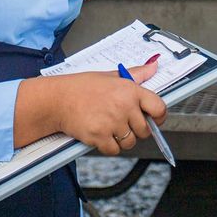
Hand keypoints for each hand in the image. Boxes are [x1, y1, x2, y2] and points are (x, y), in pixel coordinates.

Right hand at [17, 63, 167, 154]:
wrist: (57, 100)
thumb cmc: (82, 87)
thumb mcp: (111, 76)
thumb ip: (135, 74)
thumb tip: (154, 66)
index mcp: (130, 90)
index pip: (159, 107)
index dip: (159, 117)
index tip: (155, 119)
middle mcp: (124, 106)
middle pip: (145, 130)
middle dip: (137, 129)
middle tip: (123, 122)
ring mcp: (112, 123)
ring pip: (130, 142)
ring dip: (122, 139)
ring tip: (109, 127)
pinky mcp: (100, 137)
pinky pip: (114, 150)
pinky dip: (109, 146)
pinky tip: (101, 134)